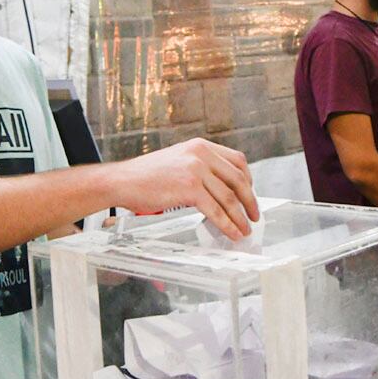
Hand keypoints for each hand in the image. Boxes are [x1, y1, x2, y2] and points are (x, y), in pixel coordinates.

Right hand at [113, 138, 258, 238]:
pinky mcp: (189, 188)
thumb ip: (200, 168)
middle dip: (250, 201)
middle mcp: (201, 154)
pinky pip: (216, 210)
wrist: (123, 181)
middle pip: (239, 179)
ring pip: (229, 197)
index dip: (248, 180)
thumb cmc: (146, 176)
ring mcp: (196, 170)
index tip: (250, 195)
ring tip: (244, 229)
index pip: (237, 160)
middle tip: (254, 216)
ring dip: (240, 217)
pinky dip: (227, 224)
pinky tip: (232, 232)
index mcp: (200, 146)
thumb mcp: (178, 161)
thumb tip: (221, 190)